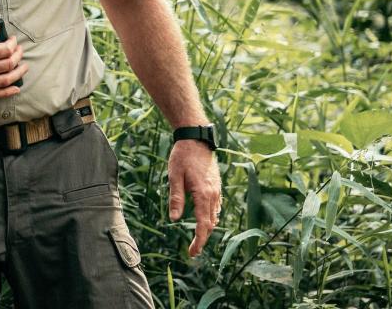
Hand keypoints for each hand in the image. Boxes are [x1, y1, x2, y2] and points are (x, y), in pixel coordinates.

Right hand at [0, 23, 26, 99]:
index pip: (5, 50)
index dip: (13, 43)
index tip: (13, 39)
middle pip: (9, 64)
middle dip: (18, 56)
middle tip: (19, 50)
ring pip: (6, 80)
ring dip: (18, 73)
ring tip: (24, 67)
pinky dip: (8, 92)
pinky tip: (15, 88)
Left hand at [168, 139, 220, 256]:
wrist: (196, 139)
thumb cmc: (182, 156)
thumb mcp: (174, 176)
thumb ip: (176, 198)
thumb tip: (175, 219)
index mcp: (203, 194)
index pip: (203, 225)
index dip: (199, 241)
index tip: (192, 253)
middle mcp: (213, 195)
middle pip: (211, 224)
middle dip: (202, 239)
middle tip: (192, 251)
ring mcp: (217, 190)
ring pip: (214, 217)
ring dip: (207, 229)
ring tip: (196, 238)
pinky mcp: (217, 187)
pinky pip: (216, 207)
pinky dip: (210, 217)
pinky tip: (203, 219)